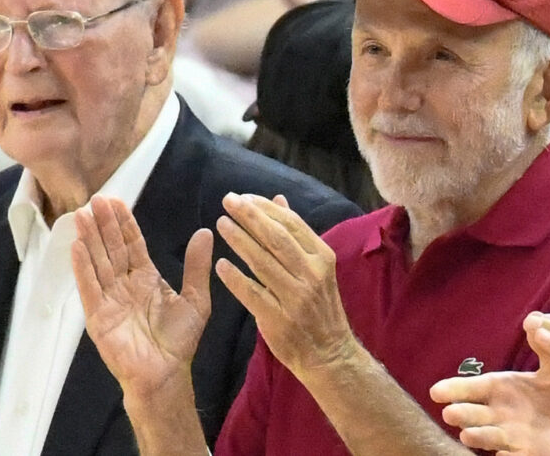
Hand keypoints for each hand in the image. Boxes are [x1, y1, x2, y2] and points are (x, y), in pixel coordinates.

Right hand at [71, 196, 212, 397]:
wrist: (167, 374)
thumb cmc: (180, 340)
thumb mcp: (196, 298)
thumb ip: (196, 266)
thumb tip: (204, 232)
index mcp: (147, 279)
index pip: (133, 245)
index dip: (125, 223)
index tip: (117, 201)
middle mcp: (125, 285)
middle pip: (112, 249)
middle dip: (104, 224)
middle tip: (95, 199)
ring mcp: (110, 299)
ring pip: (98, 262)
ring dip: (89, 239)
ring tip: (80, 214)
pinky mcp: (98, 316)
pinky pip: (89, 287)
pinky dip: (82, 268)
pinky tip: (76, 247)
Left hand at [214, 193, 359, 377]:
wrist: (329, 353)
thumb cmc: (319, 306)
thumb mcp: (316, 267)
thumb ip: (296, 234)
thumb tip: (279, 199)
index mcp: (323, 258)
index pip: (292, 225)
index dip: (265, 208)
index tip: (242, 196)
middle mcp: (312, 274)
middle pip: (277, 239)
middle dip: (251, 217)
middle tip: (228, 201)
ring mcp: (296, 298)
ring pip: (263, 263)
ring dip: (240, 241)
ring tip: (221, 224)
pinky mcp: (280, 320)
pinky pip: (253, 294)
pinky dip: (236, 279)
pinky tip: (220, 265)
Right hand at [430, 326, 549, 455]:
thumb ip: (545, 347)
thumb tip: (533, 319)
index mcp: (503, 391)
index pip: (475, 388)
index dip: (455, 389)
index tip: (435, 391)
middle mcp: (501, 414)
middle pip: (476, 415)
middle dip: (463, 414)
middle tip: (449, 413)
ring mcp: (512, 436)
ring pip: (490, 437)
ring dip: (478, 437)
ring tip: (467, 435)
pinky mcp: (528, 454)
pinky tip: (502, 455)